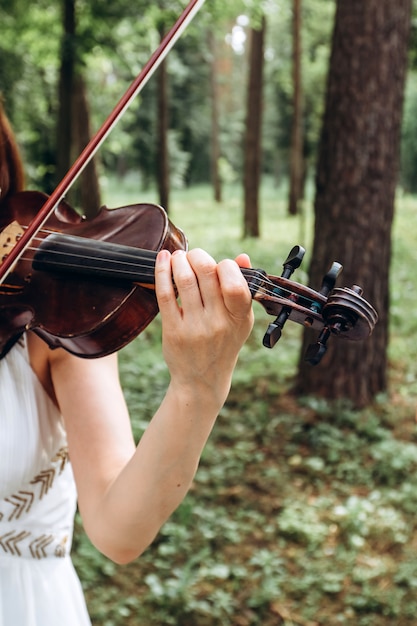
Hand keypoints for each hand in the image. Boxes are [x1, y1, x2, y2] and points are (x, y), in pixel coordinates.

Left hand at [155, 248, 253, 408]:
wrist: (202, 381)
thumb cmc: (223, 344)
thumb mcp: (241, 321)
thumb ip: (243, 289)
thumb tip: (242, 257)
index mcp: (239, 318)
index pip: (234, 282)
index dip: (225, 265)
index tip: (218, 265)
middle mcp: (218, 322)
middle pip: (207, 274)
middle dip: (197, 256)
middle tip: (192, 255)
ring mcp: (195, 327)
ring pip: (184, 280)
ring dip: (179, 261)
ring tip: (177, 257)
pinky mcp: (174, 330)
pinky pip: (166, 294)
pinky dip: (162, 272)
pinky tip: (163, 260)